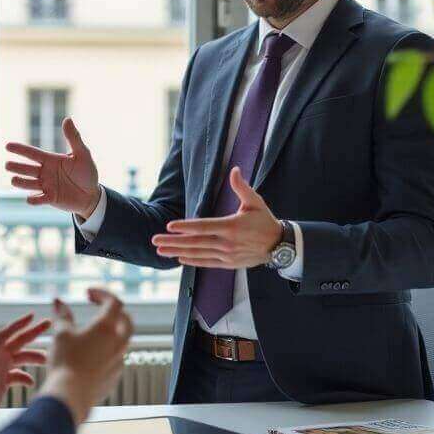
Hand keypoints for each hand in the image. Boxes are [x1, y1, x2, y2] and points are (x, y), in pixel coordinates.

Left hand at [0, 313, 49, 430]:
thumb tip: (8, 330)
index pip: (9, 333)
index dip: (21, 323)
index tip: (33, 315)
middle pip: (19, 342)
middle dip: (34, 333)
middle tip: (49, 324)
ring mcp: (0, 371)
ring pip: (22, 358)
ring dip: (34, 357)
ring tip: (47, 360)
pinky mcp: (2, 384)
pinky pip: (19, 376)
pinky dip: (27, 378)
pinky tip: (30, 383)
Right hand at [4, 118, 101, 217]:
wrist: (92, 194)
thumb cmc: (87, 172)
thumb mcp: (83, 154)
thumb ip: (74, 138)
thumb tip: (67, 119)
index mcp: (50, 160)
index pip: (32, 153)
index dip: (20, 149)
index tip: (7, 146)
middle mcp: (45, 172)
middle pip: (27, 169)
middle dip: (17, 167)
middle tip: (7, 165)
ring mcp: (46, 186)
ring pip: (29, 184)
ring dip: (21, 182)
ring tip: (13, 180)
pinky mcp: (50, 198)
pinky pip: (40, 199)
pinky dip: (34, 199)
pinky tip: (29, 199)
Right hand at [38, 288, 132, 424]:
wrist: (70, 397)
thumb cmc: (65, 363)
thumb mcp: (61, 334)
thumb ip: (62, 315)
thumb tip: (58, 301)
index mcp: (107, 327)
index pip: (114, 301)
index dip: (102, 293)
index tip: (88, 293)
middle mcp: (118, 343)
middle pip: (126, 320)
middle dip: (114, 310)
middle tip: (98, 307)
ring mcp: (119, 361)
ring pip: (122, 340)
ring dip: (112, 331)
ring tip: (93, 331)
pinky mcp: (115, 377)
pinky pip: (116, 358)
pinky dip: (107, 350)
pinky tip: (91, 354)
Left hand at [151, 167, 281, 268]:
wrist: (278, 245)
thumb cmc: (264, 220)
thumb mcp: (255, 202)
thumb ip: (242, 187)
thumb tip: (235, 170)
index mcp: (231, 226)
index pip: (203, 226)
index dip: (185, 227)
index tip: (170, 226)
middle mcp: (227, 243)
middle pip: (195, 243)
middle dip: (173, 241)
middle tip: (155, 240)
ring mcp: (227, 255)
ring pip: (198, 254)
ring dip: (177, 252)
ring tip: (161, 250)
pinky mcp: (228, 263)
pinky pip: (206, 263)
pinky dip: (192, 261)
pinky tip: (179, 258)